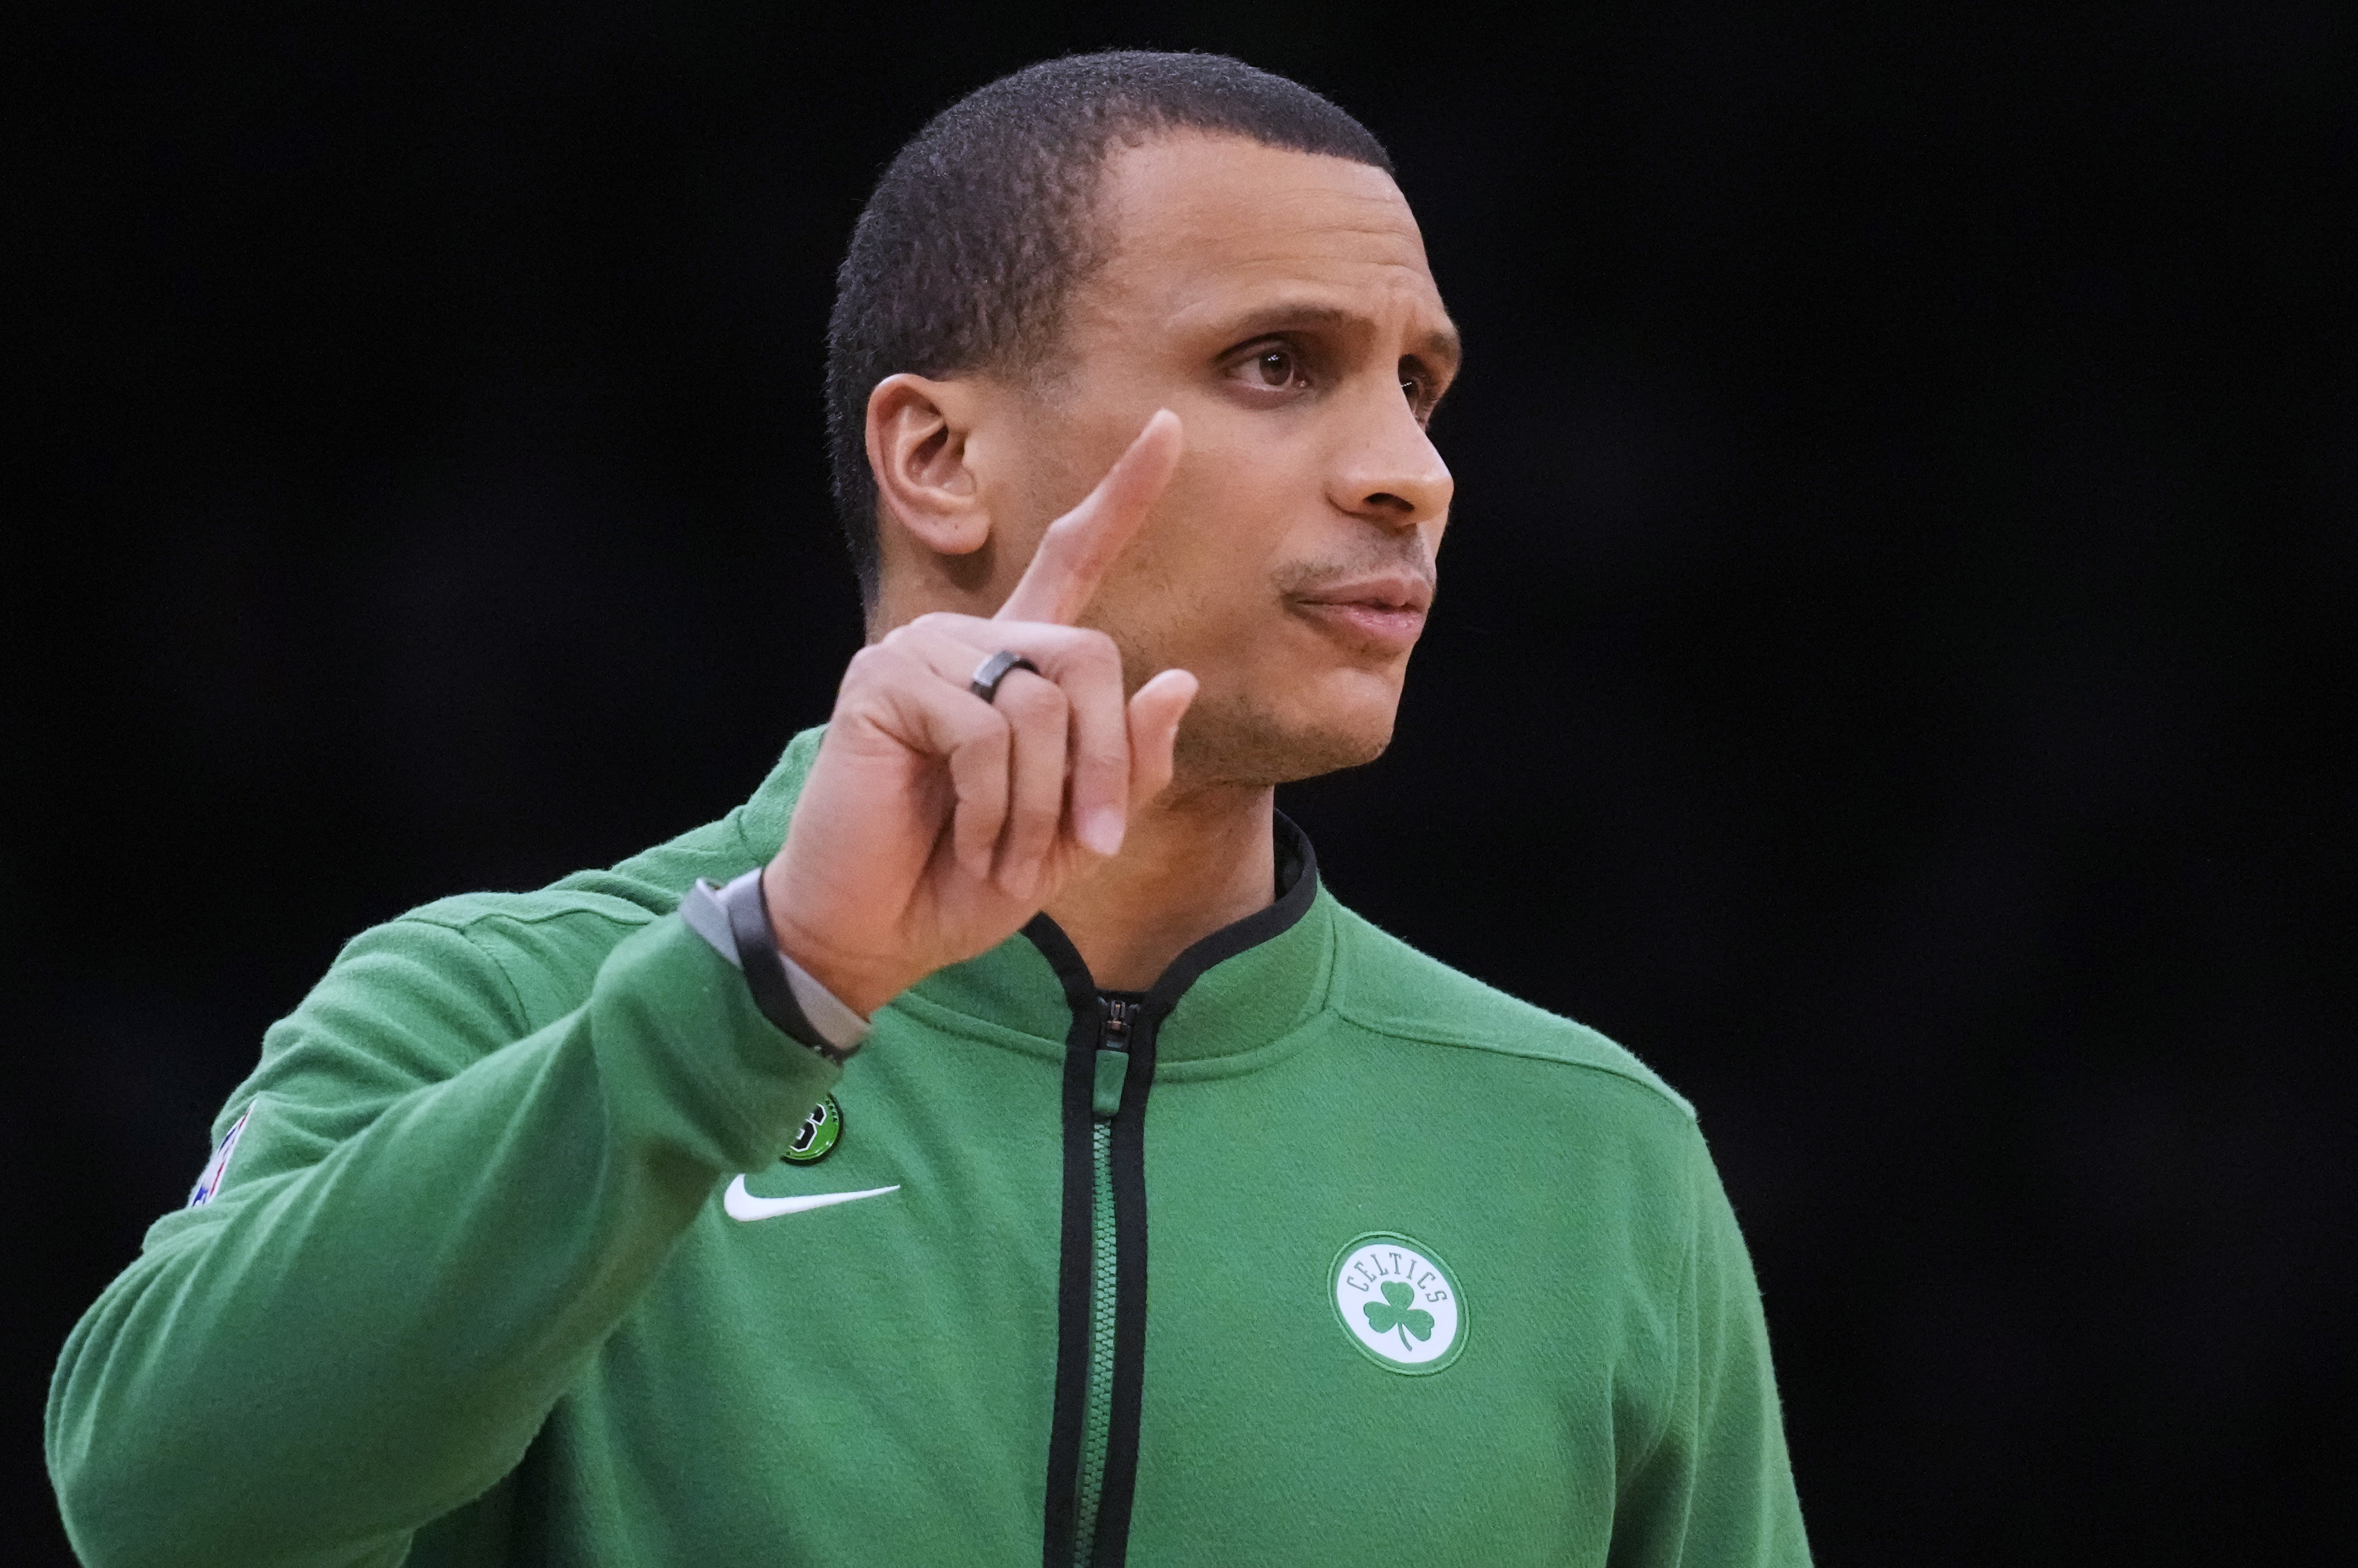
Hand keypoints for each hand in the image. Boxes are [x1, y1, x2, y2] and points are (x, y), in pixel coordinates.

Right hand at [760, 410, 1198, 1016]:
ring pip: (1041, 701)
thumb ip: (1127, 766)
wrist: (873, 932)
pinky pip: (986, 729)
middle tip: (1085, 843)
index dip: (1122, 498)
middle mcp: (970, 642)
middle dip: (1105, 763)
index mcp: (1016, 666)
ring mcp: (921, 653)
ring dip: (1043, 801)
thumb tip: (1178, 680)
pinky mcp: (882, 681)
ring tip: (1005, 853)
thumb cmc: (965, 882)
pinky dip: (997, 803)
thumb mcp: (1072, 835)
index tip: (1167, 430)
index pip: (1072, 560)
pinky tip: (969, 840)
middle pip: (1089, 657)